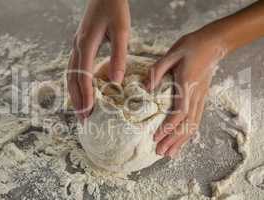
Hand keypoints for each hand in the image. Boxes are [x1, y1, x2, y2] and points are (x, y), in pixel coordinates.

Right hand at [67, 0, 129, 119]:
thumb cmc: (115, 9)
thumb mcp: (122, 31)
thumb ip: (119, 56)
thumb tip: (117, 82)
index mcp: (86, 43)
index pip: (83, 75)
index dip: (85, 95)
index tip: (88, 112)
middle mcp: (77, 46)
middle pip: (72, 78)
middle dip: (76, 99)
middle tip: (82, 118)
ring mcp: (76, 45)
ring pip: (70, 74)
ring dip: (74, 93)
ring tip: (80, 110)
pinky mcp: (79, 44)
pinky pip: (73, 68)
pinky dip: (75, 83)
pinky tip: (81, 91)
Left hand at [145, 30, 226, 157]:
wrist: (213, 43)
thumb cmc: (191, 46)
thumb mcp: (171, 53)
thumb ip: (157, 70)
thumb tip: (146, 88)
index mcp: (187, 85)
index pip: (179, 113)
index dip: (168, 128)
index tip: (155, 138)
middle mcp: (196, 95)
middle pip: (186, 124)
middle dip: (173, 140)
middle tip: (159, 152)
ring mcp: (201, 97)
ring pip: (193, 124)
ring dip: (181, 140)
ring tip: (170, 153)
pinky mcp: (202, 97)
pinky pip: (197, 118)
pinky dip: (189, 132)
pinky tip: (183, 139)